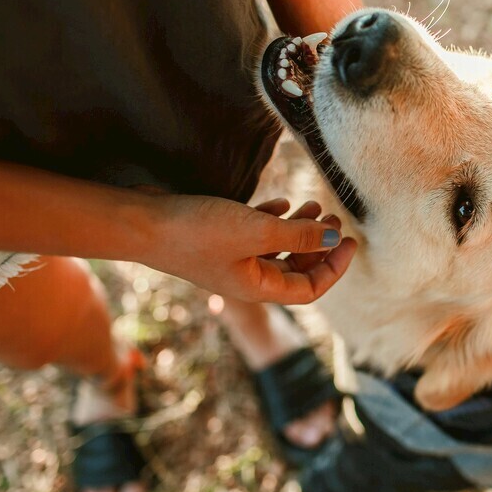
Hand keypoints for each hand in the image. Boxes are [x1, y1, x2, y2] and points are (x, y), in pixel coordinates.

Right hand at [144, 194, 355, 303]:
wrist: (140, 222)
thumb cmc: (197, 231)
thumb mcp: (257, 231)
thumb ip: (298, 235)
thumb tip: (334, 236)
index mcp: (258, 288)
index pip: (310, 289)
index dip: (334, 267)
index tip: (350, 240)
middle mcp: (246, 279)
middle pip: (296, 269)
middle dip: (319, 245)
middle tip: (334, 217)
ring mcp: (230, 260)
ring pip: (276, 250)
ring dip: (298, 230)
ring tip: (313, 206)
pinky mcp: (216, 240)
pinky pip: (255, 236)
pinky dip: (272, 221)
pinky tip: (280, 203)